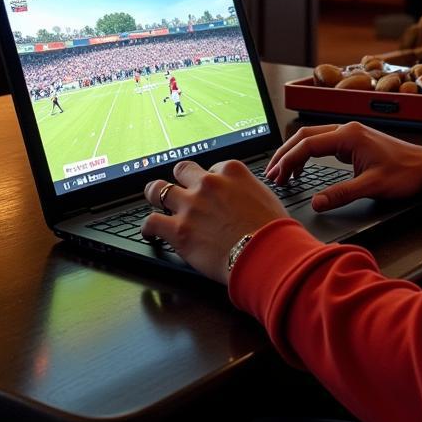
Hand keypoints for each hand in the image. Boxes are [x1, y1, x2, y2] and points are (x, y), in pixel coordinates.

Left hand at [142, 160, 287, 283]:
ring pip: (158, 190)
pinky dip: (148, 227)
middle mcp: (208, 184)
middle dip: (181, 179)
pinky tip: (150, 231)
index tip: (212, 191)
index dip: (211, 181)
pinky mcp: (178, 230)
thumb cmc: (273, 228)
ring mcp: (191, 206)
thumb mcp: (266, 195)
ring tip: (155, 199)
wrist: (266, 252)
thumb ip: (247, 189)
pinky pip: (151, 222)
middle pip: (183, 170)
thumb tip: (243, 197)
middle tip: (180, 188)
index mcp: (232, 171)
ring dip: (156, 195)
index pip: (213, 168)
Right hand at [265, 121, 421, 210]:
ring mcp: (351, 134)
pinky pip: (323, 143)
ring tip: (282, 174)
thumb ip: (342, 194)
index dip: (288, 160)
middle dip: (285, 154)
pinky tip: (303, 169)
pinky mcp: (354, 142)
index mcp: (349, 136)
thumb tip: (316, 202)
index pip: (308, 144)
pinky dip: (308, 154)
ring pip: (313, 138)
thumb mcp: (372, 187)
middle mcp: (347, 130)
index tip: (276, 177)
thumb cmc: (405, 174)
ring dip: (295, 153)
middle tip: (271, 175)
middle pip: (306, 136)